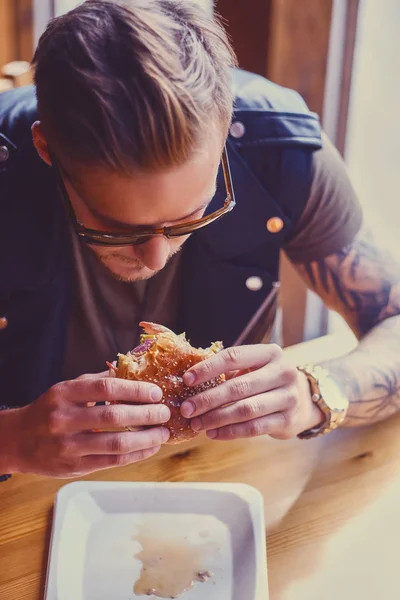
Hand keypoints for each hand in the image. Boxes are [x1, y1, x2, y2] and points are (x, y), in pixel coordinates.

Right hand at [6, 373, 169, 476]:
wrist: (19, 441)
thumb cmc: (50, 410)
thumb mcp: (67, 389)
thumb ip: (97, 381)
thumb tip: (134, 370)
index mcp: (64, 393)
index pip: (105, 388)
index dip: (135, 390)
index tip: (156, 392)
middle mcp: (64, 419)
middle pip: (114, 416)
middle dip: (146, 414)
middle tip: (165, 412)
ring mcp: (68, 445)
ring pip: (116, 443)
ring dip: (146, 438)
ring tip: (163, 432)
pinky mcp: (74, 467)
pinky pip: (112, 462)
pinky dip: (136, 455)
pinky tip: (149, 447)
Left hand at [181, 345, 324, 440]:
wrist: (305, 400)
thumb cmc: (267, 381)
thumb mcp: (254, 368)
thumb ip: (230, 371)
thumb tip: (190, 382)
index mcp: (270, 353)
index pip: (234, 357)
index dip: (208, 368)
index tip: (187, 380)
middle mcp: (283, 372)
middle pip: (238, 386)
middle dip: (208, 399)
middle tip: (186, 409)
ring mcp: (288, 397)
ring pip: (245, 410)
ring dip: (216, 418)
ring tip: (197, 424)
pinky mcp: (288, 420)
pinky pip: (254, 428)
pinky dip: (230, 432)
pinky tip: (213, 433)